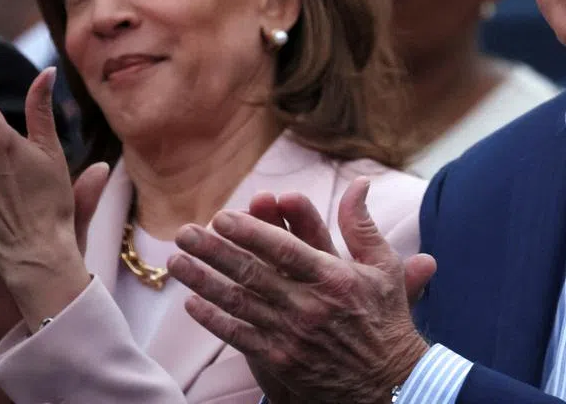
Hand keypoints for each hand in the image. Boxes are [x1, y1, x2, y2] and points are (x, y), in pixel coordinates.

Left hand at [169, 178, 435, 403]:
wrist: (389, 382)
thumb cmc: (385, 319)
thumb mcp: (383, 266)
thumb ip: (361, 224)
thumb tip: (359, 182)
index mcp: (334, 277)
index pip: (285, 249)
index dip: (251, 232)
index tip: (221, 217)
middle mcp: (309, 305)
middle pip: (252, 273)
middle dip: (214, 251)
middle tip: (184, 233)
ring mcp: (292, 334)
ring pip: (239, 303)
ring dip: (203, 281)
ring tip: (175, 262)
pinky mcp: (281, 360)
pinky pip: (240, 336)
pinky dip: (214, 320)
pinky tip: (191, 304)